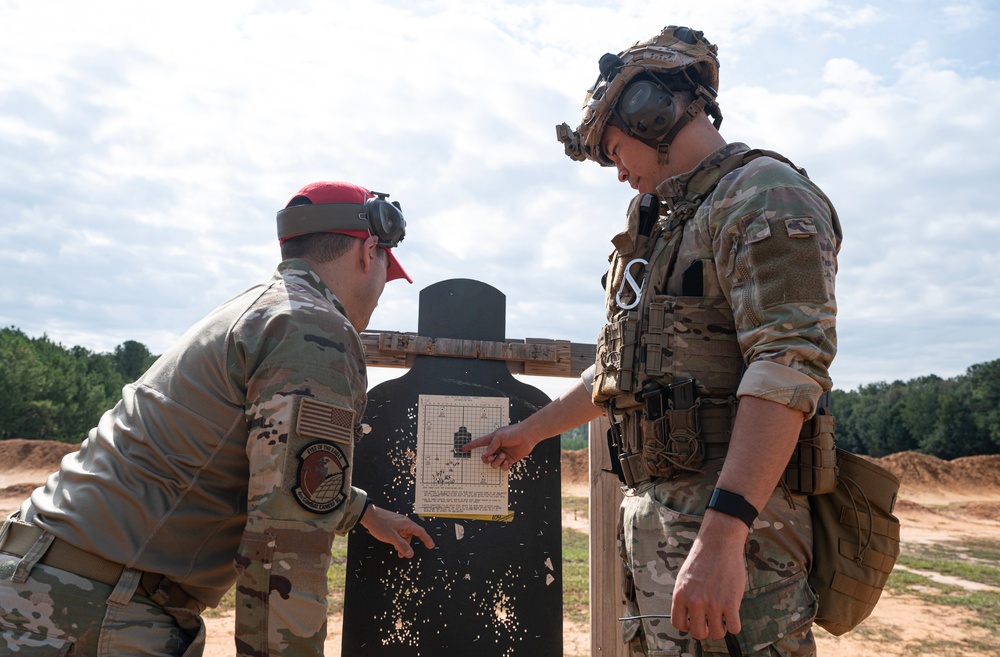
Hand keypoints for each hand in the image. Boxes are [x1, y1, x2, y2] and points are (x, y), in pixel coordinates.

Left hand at [360, 504, 434, 557]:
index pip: (421, 532)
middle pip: (411, 535)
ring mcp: (398, 523)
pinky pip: (398, 534)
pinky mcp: (392, 524)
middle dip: (408, 546)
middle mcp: (404, 523)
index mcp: (407, 524)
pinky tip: (392, 544)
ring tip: (396, 551)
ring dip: (402, 544)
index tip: (431, 546)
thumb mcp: (391, 537)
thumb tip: (411, 554)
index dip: (427, 539)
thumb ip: (402, 546)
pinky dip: (397, 540)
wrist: (368, 515)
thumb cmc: (380, 524)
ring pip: (404, 535)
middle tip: (404, 555)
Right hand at [461, 424, 537, 470]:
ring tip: (504, 456)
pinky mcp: (510, 460)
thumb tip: (485, 455)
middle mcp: (496, 448)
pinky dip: (504, 466)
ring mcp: (503, 455)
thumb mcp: (499, 436)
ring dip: (497, 461)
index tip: (463, 449)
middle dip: (487, 459)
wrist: (527, 436)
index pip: (478, 443)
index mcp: (492, 440)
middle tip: (493, 456)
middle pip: (485, 458)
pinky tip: (507, 462)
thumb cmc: (513, 432)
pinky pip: (503, 468)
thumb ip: (491, 446)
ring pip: (494, 464)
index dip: (471, 446)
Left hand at [670, 513, 746, 640]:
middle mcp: (694, 602)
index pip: (679, 625)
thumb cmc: (702, 560)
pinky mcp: (730, 602)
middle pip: (698, 633)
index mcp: (680, 595)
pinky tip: (733, 614)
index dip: (688, 626)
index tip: (696, 621)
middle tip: (711, 621)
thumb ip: (684, 598)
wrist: (718, 544)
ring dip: (721, 628)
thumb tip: (688, 617)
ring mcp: (713, 603)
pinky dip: (734, 625)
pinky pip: (734, 628)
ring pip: (717, 633)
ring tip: (723, 616)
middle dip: (706, 630)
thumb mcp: (684, 578)